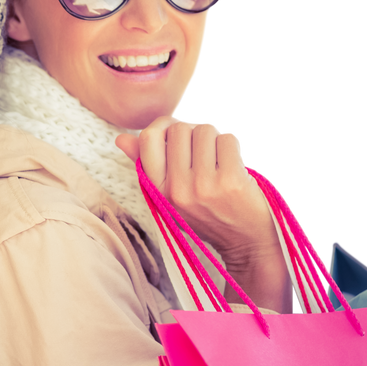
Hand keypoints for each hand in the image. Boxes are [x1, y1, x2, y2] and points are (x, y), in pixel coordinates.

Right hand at [116, 117, 292, 312]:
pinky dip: (231, 144)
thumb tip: (121, 138)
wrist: (245, 241)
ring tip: (218, 159)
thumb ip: (146, 165)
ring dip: (213, 137)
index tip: (175, 130)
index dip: (163, 124)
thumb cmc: (206, 213)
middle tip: (203, 150)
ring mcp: (204, 185)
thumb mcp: (169, 196)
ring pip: (204, 129)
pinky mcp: (231, 180)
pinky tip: (232, 162)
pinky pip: (227, 138)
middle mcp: (178, 188)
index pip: (148, 138)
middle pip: (179, 129)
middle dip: (193, 131)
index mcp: (158, 190)